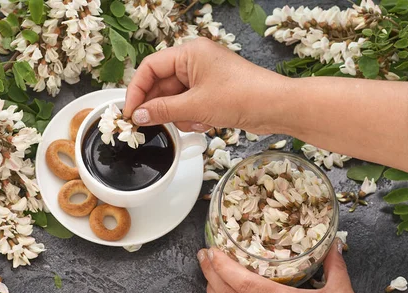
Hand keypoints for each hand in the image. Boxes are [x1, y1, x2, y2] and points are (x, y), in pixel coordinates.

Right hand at [123, 38, 290, 132]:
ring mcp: (204, 78)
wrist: (277, 107)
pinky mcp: (212, 93)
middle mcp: (195, 62)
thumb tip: (139, 115)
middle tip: (151, 125)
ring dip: (180, 115)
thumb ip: (163, 111)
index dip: (136, 90)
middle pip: (161, 85)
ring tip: (196, 121)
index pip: (150, 68)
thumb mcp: (196, 106)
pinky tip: (206, 123)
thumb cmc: (243, 96)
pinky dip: (193, 118)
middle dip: (161, 107)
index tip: (130, 112)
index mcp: (189, 53)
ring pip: (175, 99)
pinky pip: (189, 106)